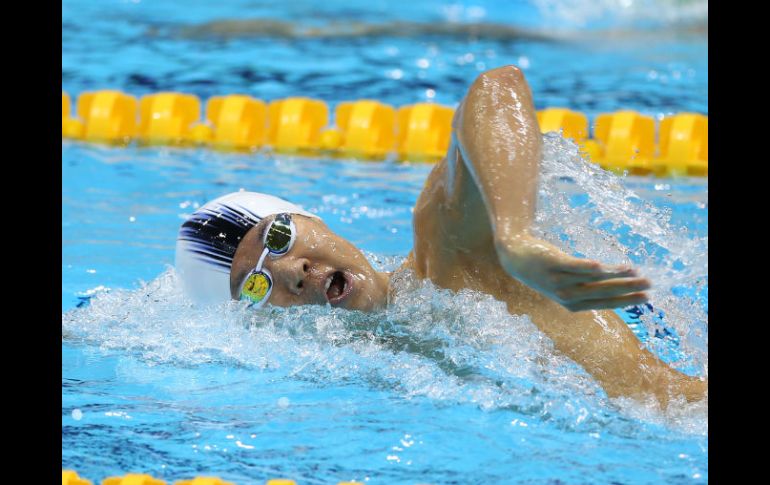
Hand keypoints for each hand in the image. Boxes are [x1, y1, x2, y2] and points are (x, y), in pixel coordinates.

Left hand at [495, 234, 650, 311]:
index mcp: (573, 304)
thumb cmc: (547, 272)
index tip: (647, 297)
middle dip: (627, 289)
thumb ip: (589, 287)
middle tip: (649, 284)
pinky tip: (599, 266)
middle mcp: (567, 296)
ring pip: (592, 279)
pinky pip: (572, 266)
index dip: (626, 300)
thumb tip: (619, 286)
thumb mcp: (567, 285)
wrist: (517, 258)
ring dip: (614, 276)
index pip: (605, 303)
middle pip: (602, 292)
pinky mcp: (552, 263)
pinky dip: (585, 267)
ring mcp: (559, 280)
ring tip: (634, 270)